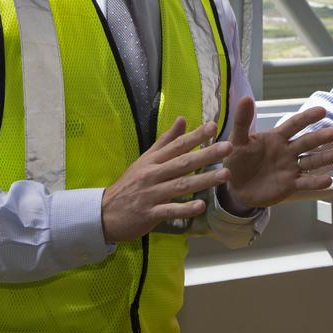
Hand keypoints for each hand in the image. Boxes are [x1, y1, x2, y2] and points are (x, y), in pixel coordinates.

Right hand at [101, 118, 231, 242]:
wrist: (104, 212)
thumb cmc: (129, 185)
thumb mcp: (145, 160)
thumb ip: (165, 141)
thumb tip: (182, 119)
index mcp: (153, 161)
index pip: (177, 145)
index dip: (195, 136)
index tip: (213, 126)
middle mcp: (153, 174)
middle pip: (183, 163)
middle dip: (206, 154)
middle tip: (228, 147)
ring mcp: (151, 194)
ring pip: (180, 185)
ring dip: (203, 180)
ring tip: (224, 175)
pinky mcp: (150, 213)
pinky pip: (170, 210)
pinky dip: (185, 208)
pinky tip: (201, 206)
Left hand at [223, 97, 332, 208]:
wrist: (236, 187)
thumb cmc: (238, 160)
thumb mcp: (238, 141)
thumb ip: (242, 122)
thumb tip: (246, 98)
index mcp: (277, 137)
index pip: (294, 125)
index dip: (307, 118)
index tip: (322, 111)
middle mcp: (288, 151)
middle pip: (307, 142)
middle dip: (321, 137)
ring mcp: (291, 168)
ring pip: (311, 162)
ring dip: (324, 158)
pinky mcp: (291, 184)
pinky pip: (306, 182)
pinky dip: (316, 182)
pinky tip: (328, 180)